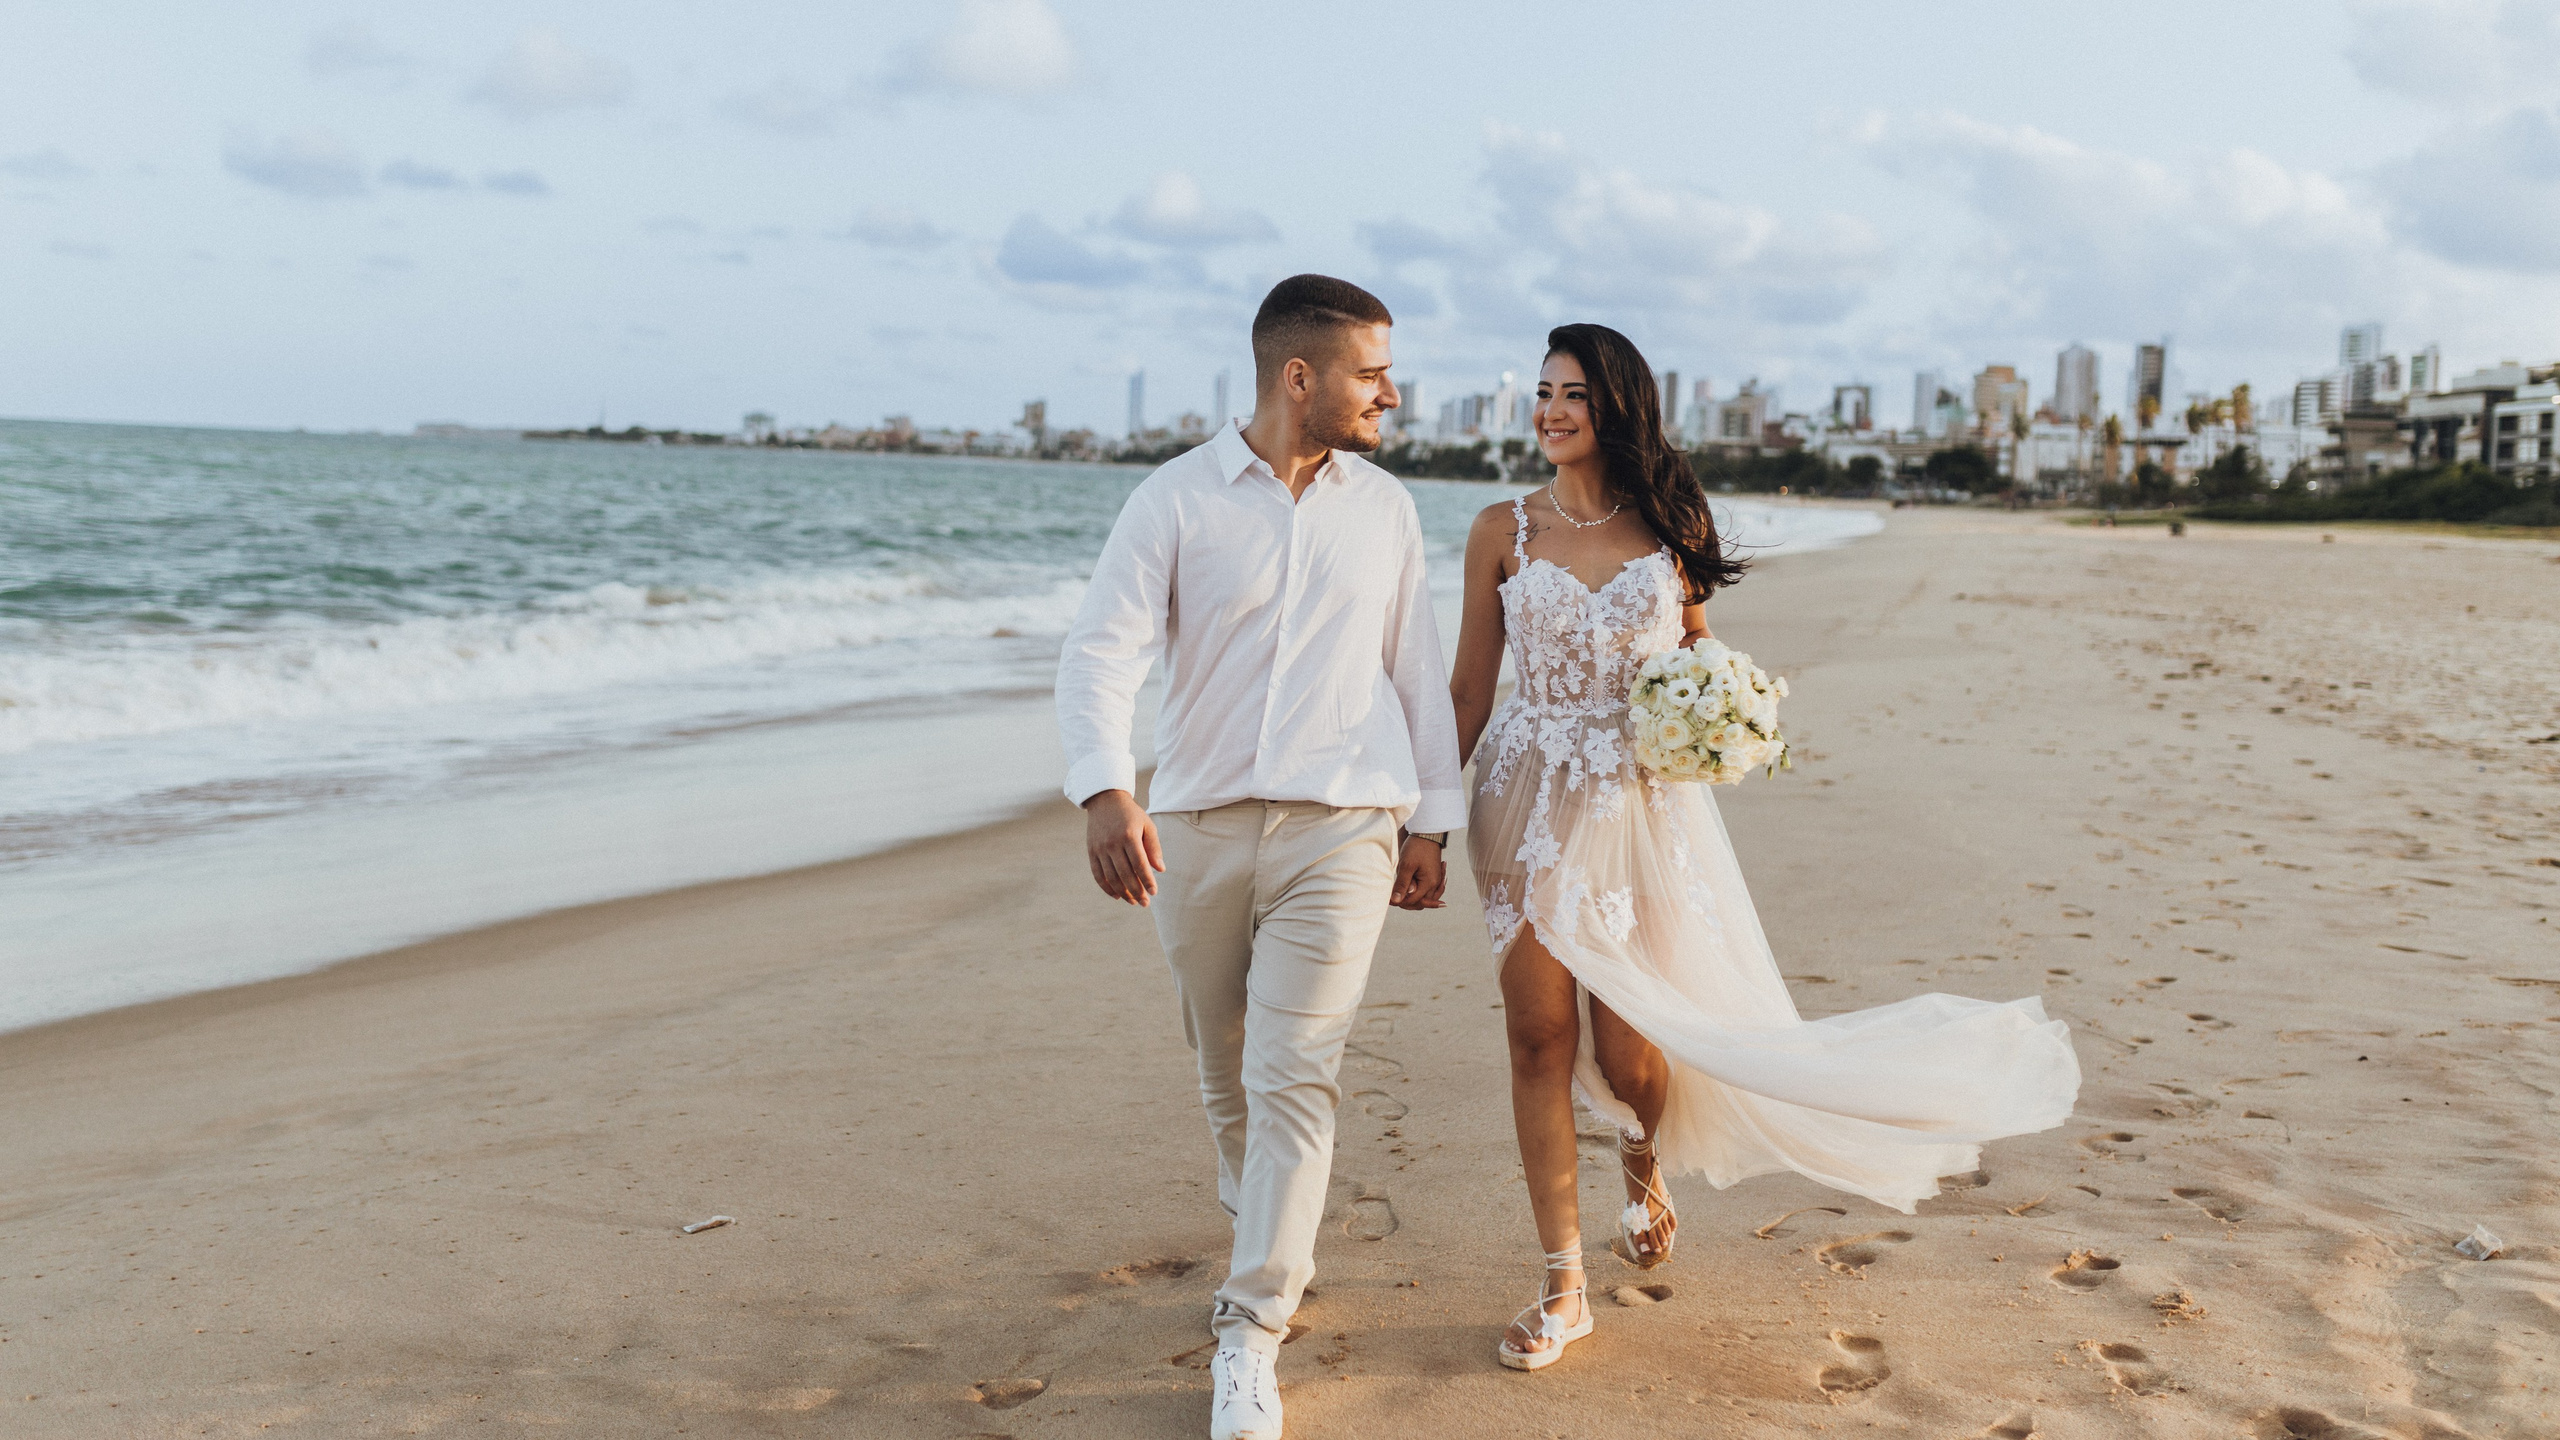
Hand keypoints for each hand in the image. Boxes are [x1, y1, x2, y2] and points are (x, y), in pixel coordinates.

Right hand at [1083, 790, 1162, 906]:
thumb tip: (1160, 870)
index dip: (1147, 880)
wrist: (1105, 801)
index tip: (1154, 892)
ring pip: (1111, 877)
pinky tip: (1117, 895)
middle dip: (1136, 891)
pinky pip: (1098, 874)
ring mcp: (1100, 848)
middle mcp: (1112, 843)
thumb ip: (1154, 847)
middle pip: (1125, 874)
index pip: (1139, 864)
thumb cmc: (1131, 815)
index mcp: (1129, 835)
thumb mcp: (1147, 825)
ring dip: (1123, 892)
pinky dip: (1107, 888)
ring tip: (1133, 901)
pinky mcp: (1091, 851)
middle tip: (1145, 903)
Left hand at [1390, 835, 1446, 910]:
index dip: (1400, 902)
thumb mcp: (1406, 865)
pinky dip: (1420, 893)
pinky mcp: (1434, 876)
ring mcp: (1436, 881)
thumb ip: (1402, 884)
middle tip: (1393, 897)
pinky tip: (1411, 889)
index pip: (1413, 901)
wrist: (1427, 834)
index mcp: (1429, 883)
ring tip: (1400, 894)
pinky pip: (1429, 891)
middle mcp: (1435, 884)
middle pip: (1420, 903)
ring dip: (1413, 899)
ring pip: (1425, 899)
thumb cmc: (1416, 847)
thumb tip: (1396, 900)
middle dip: (1406, 902)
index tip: (1388, 899)